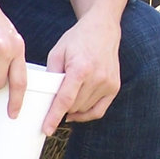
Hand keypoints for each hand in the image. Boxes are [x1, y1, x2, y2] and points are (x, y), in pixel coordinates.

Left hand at [39, 0, 128, 133]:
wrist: (103, 29)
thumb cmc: (77, 39)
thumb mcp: (57, 53)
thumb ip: (51, 75)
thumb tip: (45, 97)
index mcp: (81, 68)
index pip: (65, 100)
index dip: (54, 117)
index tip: (47, 130)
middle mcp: (97, 77)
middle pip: (74, 106)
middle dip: (62, 108)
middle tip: (53, 101)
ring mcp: (108, 82)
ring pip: (85, 109)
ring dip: (73, 109)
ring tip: (67, 98)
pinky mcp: (114, 86)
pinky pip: (99, 110)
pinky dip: (86, 114)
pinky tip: (77, 112)